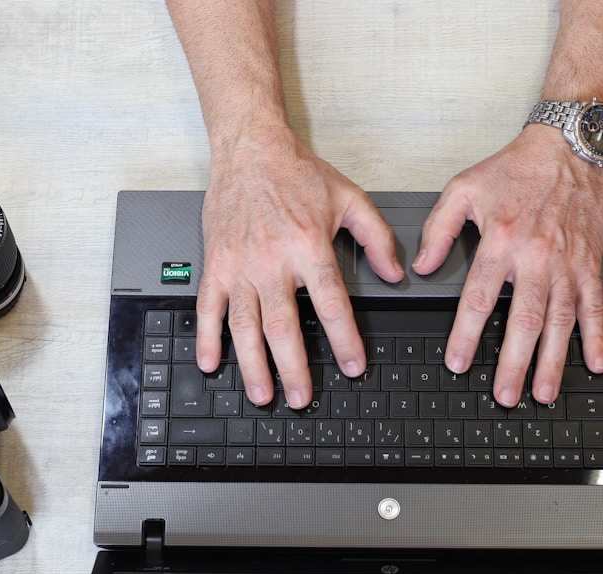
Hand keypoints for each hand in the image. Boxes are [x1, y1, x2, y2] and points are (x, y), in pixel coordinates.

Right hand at [195, 127, 404, 407]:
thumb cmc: (295, 172)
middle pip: (284, 325)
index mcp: (308, 245)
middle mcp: (272, 260)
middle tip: (301, 397)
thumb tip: (395, 272)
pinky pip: (208, 308)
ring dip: (253, 364)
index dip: (343, 340)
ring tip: (263, 393)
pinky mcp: (215, 264)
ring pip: (245, 325)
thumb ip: (376, 237)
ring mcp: (239, 265)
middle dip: (294, 367)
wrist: (249, 148)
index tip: (352, 366)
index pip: (331, 303)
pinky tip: (211, 363)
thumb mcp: (349, 198)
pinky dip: (207, 338)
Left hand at [413, 124, 602, 406]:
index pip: (479, 298)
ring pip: (559, 320)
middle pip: (523, 319)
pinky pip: (593, 305)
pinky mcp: (589, 262)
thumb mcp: (462, 188)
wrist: (567, 147)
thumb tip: (422, 266)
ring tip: (543, 392)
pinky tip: (594, 363)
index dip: (467, 335)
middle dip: (514, 363)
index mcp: (500, 240)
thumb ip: (438, 229)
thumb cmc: (516, 168)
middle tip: (506, 395)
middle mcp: (535, 256)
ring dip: (552, 360)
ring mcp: (566, 262)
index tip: (459, 362)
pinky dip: (596, 336)